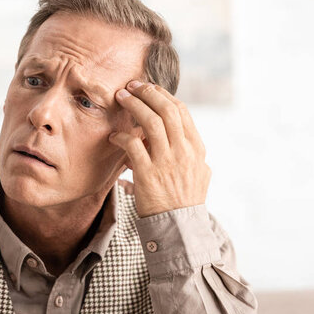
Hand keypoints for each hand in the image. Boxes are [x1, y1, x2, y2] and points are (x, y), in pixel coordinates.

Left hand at [109, 81, 210, 216]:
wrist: (179, 228)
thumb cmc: (185, 202)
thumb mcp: (199, 175)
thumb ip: (190, 155)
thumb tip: (179, 140)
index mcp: (196, 148)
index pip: (181, 111)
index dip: (163, 95)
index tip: (149, 88)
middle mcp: (184, 151)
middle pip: (166, 110)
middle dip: (147, 93)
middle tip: (131, 85)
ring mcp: (167, 162)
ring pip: (150, 122)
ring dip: (133, 105)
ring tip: (120, 98)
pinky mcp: (148, 174)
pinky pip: (133, 146)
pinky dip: (122, 136)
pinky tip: (114, 135)